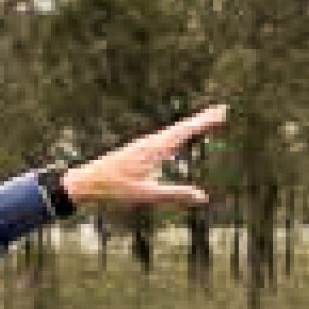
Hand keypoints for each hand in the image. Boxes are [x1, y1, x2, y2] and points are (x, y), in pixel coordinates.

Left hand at [62, 103, 225, 211]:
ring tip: (207, 120)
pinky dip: (178, 133)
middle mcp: (150, 142)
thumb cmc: (114, 189)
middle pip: (181, 128)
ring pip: (172, 131)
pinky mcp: (138, 150)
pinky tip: (179, 136)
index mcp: (154, 149)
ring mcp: (144, 145)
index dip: (204, 122)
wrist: (86, 181)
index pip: (185, 132)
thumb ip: (175, 195)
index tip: (222, 112)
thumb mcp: (147, 195)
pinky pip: (164, 137)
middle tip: (222, 111)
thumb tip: (203, 197)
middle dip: (202, 120)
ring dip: (191, 125)